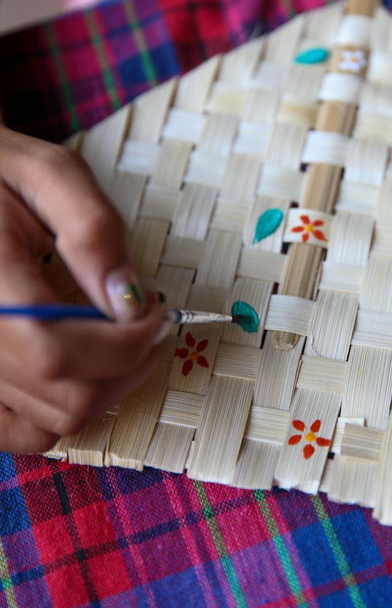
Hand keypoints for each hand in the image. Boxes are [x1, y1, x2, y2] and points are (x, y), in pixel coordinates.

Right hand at [0, 125, 166, 453]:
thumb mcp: (48, 175)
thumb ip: (91, 231)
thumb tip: (131, 300)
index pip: (57, 351)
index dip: (125, 344)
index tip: (157, 311)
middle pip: (65, 395)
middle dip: (129, 365)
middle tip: (150, 323)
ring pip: (52, 421)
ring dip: (106, 388)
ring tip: (121, 340)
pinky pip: (19, 432)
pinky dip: (60, 412)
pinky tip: (80, 369)